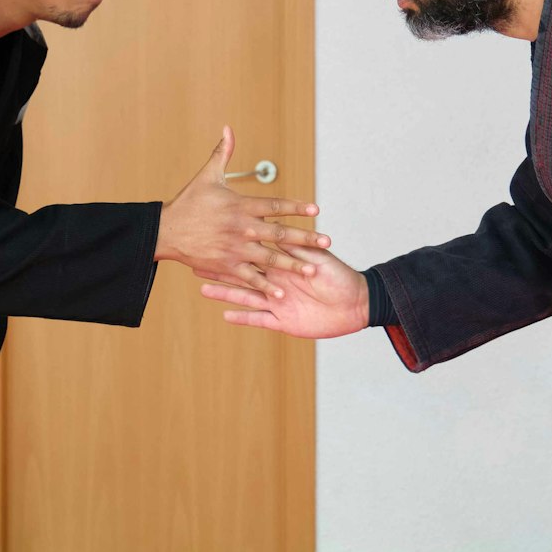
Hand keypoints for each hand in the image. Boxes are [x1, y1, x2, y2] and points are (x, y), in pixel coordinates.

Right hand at [156, 126, 329, 295]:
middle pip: (280, 234)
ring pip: (270, 259)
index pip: (274, 205)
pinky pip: (250, 278)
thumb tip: (228, 128)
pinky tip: (282, 293)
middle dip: (305, 238)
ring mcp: (234, 249)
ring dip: (293, 265)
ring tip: (312, 270)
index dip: (296, 207)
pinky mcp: (226, 266)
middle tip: (327, 241)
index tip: (316, 210)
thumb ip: (222, 153)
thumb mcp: (207, 176)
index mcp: (240, 205)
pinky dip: (266, 286)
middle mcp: (241, 228)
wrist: (165, 231)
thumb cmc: (188, 203)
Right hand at [202, 246, 370, 339]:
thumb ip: (295, 248)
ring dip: (225, 293)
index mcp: (283, 265)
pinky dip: (243, 318)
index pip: (253, 253)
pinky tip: (224, 315)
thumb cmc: (340, 276)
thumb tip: (276, 231)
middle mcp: (276, 283)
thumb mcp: (316, 257)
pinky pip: (259, 319)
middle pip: (242, 274)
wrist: (356, 304)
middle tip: (195, 264)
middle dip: (219, 269)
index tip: (214, 236)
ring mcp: (277, 303)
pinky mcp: (282, 321)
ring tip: (203, 289)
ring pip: (245, 297)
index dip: (233, 246)